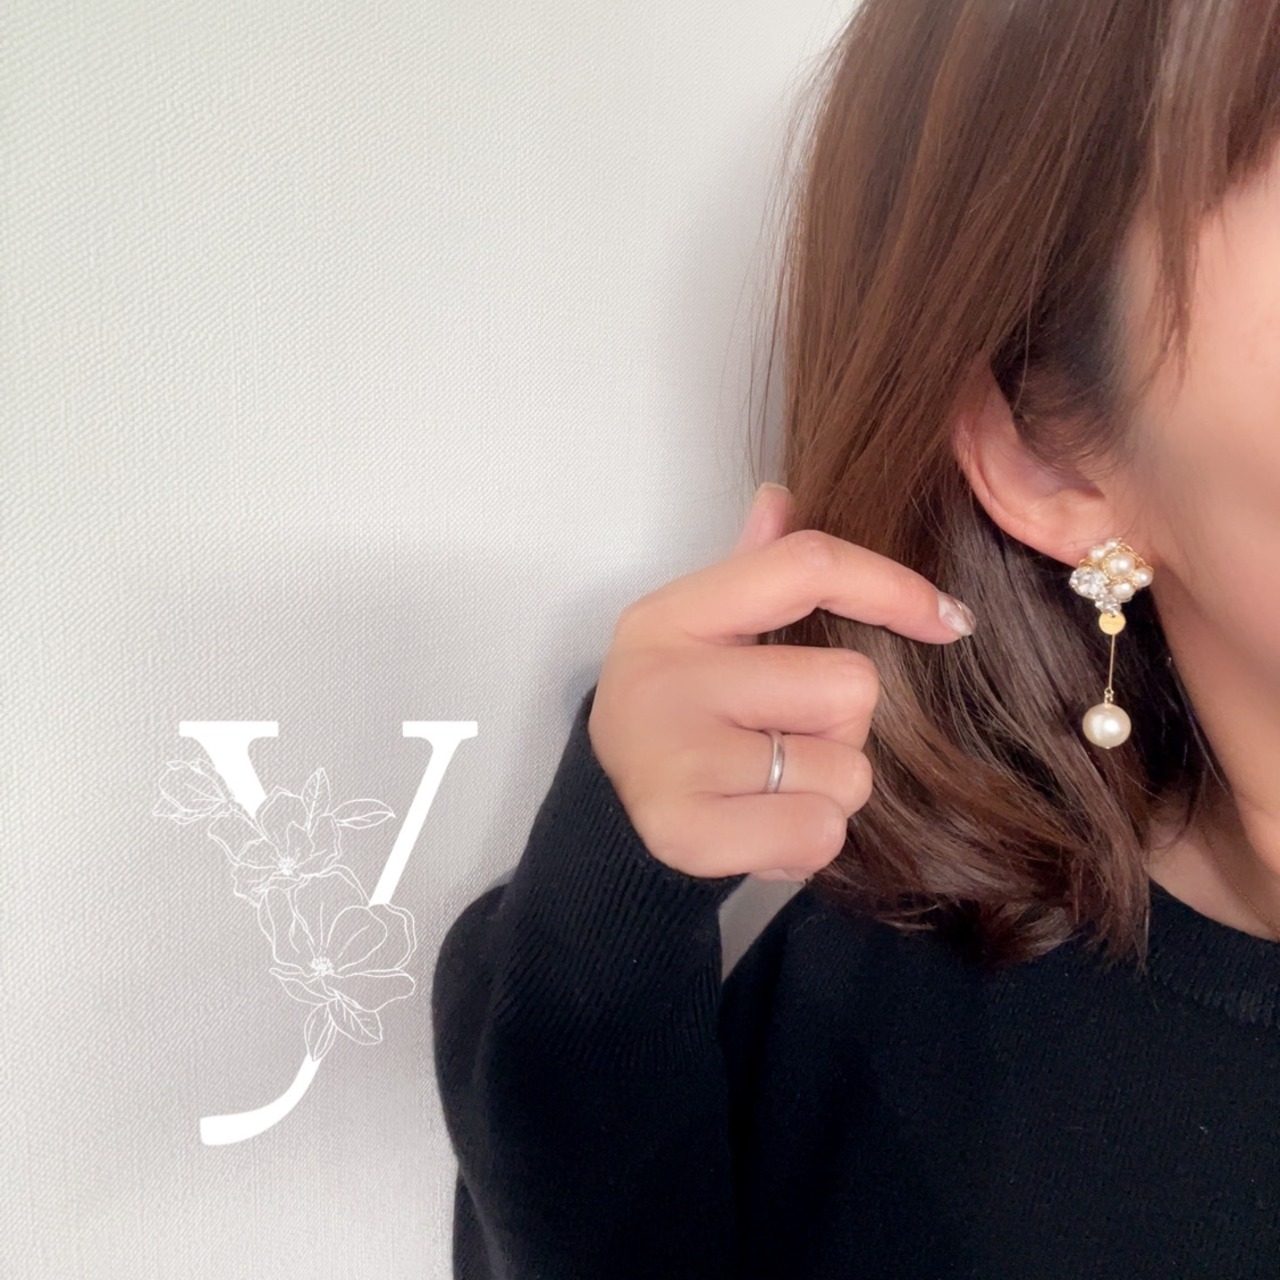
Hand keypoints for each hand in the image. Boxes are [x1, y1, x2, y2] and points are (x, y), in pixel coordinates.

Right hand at [586, 483, 975, 881]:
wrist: (603, 810)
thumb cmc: (675, 711)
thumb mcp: (697, 633)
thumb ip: (748, 571)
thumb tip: (781, 496)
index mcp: (673, 614)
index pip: (806, 565)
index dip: (893, 587)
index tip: (950, 619)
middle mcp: (666, 677)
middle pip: (851, 685)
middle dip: (843, 727)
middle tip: (784, 741)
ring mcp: (672, 755)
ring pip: (846, 772)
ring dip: (826, 791)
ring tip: (767, 791)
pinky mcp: (684, 829)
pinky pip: (819, 832)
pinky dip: (806, 842)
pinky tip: (759, 828)